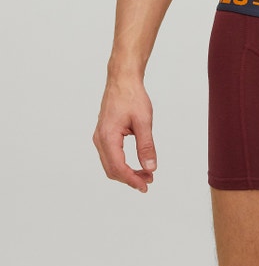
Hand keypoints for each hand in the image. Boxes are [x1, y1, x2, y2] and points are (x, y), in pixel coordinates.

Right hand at [93, 77, 156, 192]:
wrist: (122, 79)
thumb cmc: (132, 96)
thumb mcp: (143, 121)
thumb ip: (146, 146)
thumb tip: (150, 167)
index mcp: (108, 137)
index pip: (118, 167)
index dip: (132, 179)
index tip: (145, 186)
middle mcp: (100, 139)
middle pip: (112, 169)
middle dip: (130, 178)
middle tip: (148, 180)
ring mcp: (100, 137)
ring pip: (110, 164)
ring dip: (126, 172)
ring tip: (145, 173)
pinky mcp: (104, 134)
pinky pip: (110, 155)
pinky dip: (122, 163)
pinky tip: (136, 163)